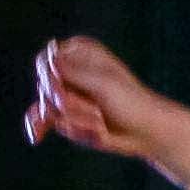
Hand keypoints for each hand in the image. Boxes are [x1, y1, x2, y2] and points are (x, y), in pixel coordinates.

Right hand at [26, 34, 181, 158]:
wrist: (145, 132)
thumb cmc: (131, 102)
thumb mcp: (104, 84)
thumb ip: (74, 72)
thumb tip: (48, 58)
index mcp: (81, 53)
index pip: (46, 61)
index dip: (50, 78)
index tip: (62, 90)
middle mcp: (70, 71)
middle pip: (44, 88)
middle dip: (69, 105)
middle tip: (97, 113)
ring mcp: (67, 94)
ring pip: (47, 109)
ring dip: (76, 121)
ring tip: (100, 124)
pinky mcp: (67, 115)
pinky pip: (49, 123)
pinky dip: (63, 129)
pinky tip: (46, 136)